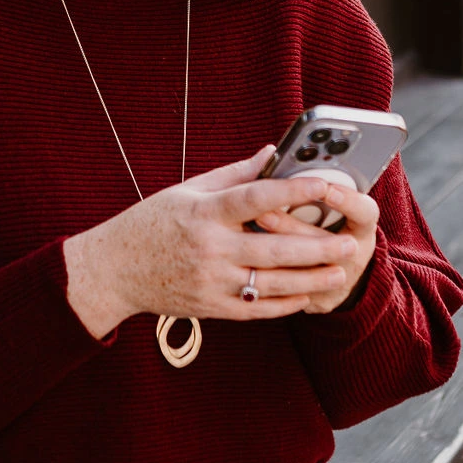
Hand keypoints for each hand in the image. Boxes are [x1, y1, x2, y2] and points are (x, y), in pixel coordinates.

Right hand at [63, 146, 363, 338]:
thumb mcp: (187, 191)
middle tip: (349, 242)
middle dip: (317, 246)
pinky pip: (256, 308)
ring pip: (272, 283)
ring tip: (340, 272)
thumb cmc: (150, 222)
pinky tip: (307, 296)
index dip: (295, 191)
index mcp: (204, 213)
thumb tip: (272, 153)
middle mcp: (210, 249)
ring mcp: (210, 281)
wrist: (113, 271)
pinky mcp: (210, 307)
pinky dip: (285, 303)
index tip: (326, 186)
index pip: (257, 198)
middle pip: (275, 248)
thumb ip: (234, 175)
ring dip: (311, 279)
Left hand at [251, 182, 379, 314]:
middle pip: (327, 242)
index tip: (323, 188)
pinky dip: (267, 277)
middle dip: (293, 226)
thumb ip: (304, 180)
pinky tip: (243, 261)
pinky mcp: (319, 301)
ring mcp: (337, 281)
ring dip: (276, 250)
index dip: (347, 201)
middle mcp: (355, 254)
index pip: (364, 212)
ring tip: (249, 230)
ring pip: (306, 270)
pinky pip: (291, 293)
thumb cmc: (326, 225)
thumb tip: (269, 154)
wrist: (339, 277)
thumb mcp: (326, 202)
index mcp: (361, 226)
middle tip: (263, 211)